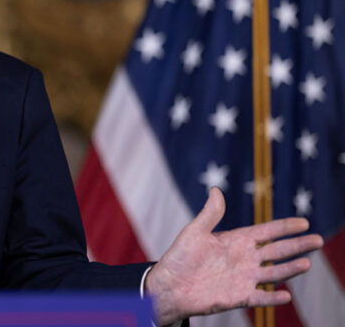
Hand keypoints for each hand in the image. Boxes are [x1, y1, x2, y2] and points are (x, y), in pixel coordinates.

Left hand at [145, 187, 323, 324]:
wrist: (169, 286)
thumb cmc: (179, 258)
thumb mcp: (194, 232)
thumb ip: (210, 214)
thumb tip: (215, 189)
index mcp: (236, 241)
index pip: (267, 232)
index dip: (284, 228)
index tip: (303, 222)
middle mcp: (245, 259)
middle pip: (277, 251)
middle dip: (297, 246)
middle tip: (318, 240)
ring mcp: (244, 278)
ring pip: (274, 273)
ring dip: (290, 270)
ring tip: (307, 263)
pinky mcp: (239, 296)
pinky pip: (261, 298)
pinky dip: (273, 298)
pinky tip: (286, 296)